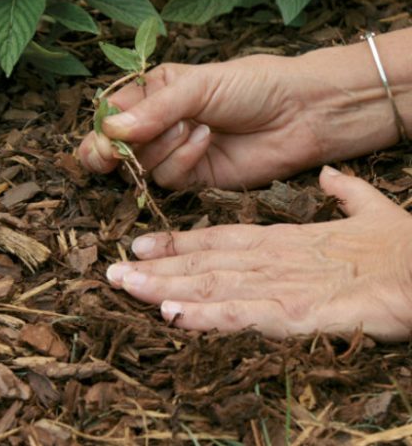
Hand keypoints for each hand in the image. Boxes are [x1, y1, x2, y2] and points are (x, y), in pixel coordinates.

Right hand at [76, 52, 402, 189]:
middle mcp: (156, 124)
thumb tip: (109, 130)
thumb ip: (153, 110)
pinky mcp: (192, 178)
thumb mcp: (197, 86)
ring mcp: (172, 153)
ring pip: (139, 165)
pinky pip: (166, 179)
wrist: (301, 113)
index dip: (99, 129)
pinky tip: (207, 141)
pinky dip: (182, 161)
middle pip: (111, 148)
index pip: (107, 115)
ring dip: (161, 148)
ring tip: (194, 126)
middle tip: (116, 152)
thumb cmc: (252, 85)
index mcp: (151, 93)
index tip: (104, 136)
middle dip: (112, 151)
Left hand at [105, 166, 411, 341]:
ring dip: (164, 287)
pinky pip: (242, 314)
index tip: (139, 248)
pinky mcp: (297, 312)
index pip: (218, 239)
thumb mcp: (371, 212)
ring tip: (124, 287)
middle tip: (110, 272)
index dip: (177, 244)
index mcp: (284, 239)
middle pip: (203, 262)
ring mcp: (281, 284)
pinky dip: (205, 314)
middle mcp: (273, 257)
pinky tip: (173, 315)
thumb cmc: (405, 247)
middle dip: (155, 268)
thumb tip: (331, 176)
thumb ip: (345, 194)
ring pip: (211, 284)